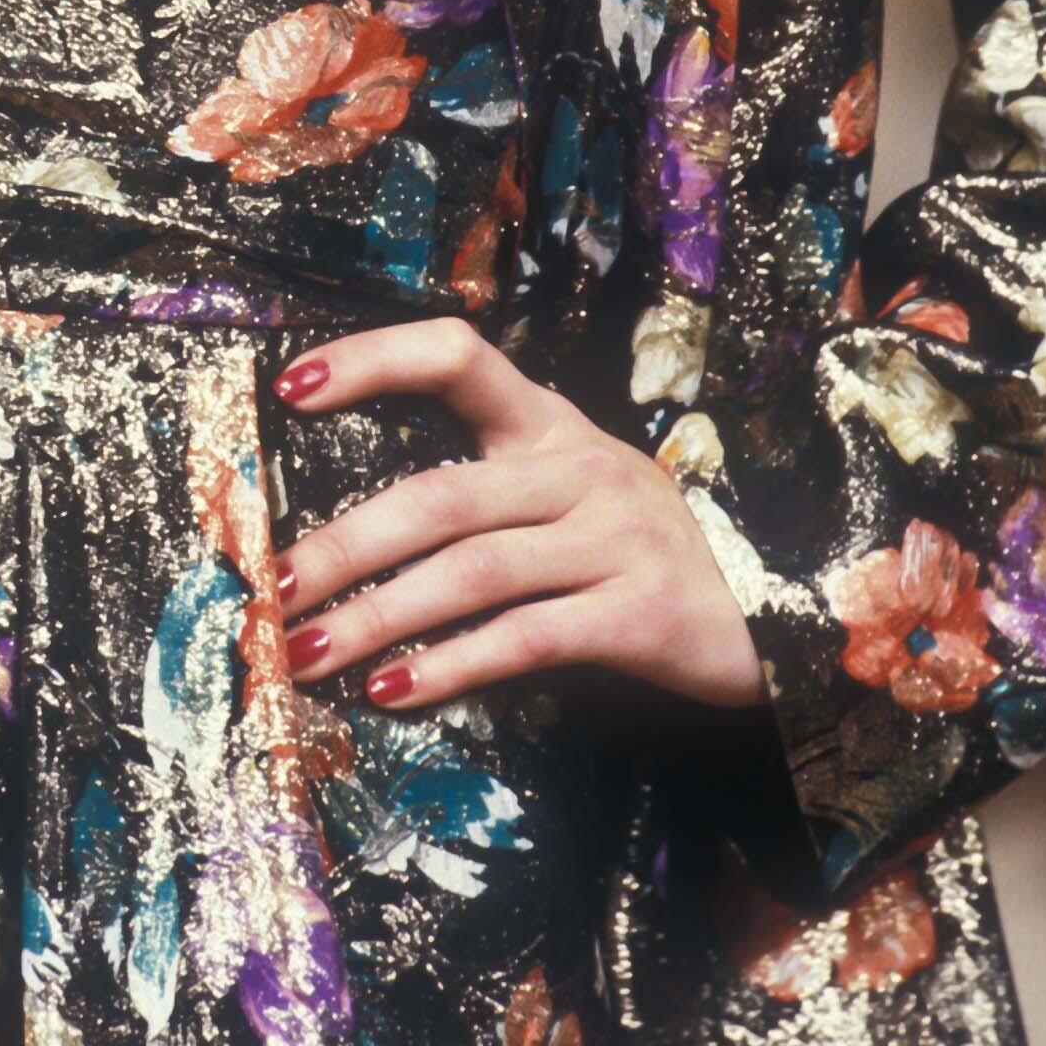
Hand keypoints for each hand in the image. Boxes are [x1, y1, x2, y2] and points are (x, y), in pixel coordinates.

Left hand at [272, 315, 769, 712]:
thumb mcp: (562, 495)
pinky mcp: (641, 613)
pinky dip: (451, 665)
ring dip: (377, 616)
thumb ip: (474, 496)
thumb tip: (335, 541)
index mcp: (546, 423)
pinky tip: (393, 690)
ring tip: (306, 652)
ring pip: (472, 571)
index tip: (290, 387)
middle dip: (343, 544)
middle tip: (272, 585)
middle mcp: (579, 466)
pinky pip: (527, 637)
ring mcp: (615, 538)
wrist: (773, 615)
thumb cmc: (630, 552)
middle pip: (440, 494)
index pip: (456, 355)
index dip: (373, 361)